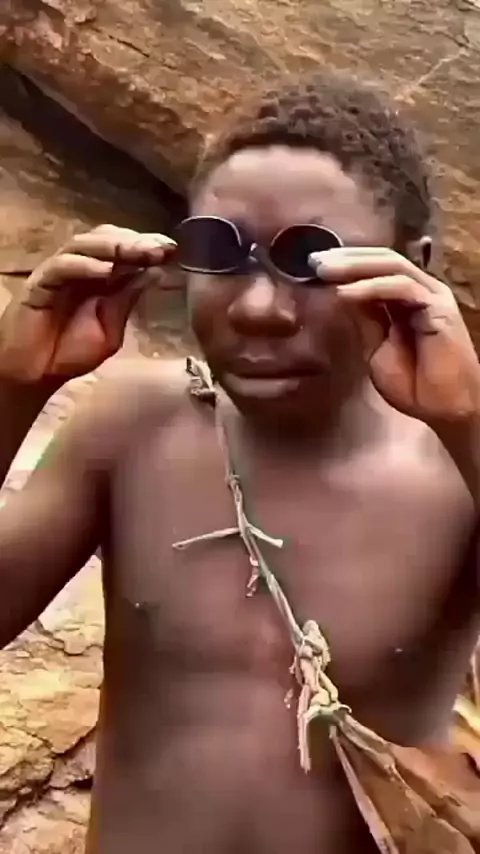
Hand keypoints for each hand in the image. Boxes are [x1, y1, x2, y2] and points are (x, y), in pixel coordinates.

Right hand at [0, 225, 176, 383]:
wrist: (35, 375)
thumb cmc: (69, 352)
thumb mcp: (111, 328)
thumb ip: (128, 300)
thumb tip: (156, 273)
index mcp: (98, 277)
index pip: (123, 250)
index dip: (147, 246)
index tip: (173, 249)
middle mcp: (79, 268)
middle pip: (106, 240)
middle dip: (136, 241)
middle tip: (162, 247)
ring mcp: (58, 273)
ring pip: (83, 245)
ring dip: (113, 247)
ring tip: (139, 251)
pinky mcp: (39, 284)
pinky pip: (60, 267)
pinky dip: (84, 266)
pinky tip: (106, 270)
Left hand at [309, 247, 479, 425]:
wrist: (444, 410)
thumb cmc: (415, 386)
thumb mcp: (377, 348)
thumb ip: (365, 319)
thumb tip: (340, 294)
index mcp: (406, 299)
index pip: (375, 269)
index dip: (344, 265)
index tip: (311, 268)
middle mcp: (421, 290)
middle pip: (382, 260)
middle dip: (345, 258)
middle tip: (313, 261)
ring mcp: (432, 296)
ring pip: (392, 266)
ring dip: (355, 266)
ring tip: (324, 271)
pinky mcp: (439, 307)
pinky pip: (402, 287)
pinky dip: (371, 287)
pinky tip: (345, 294)